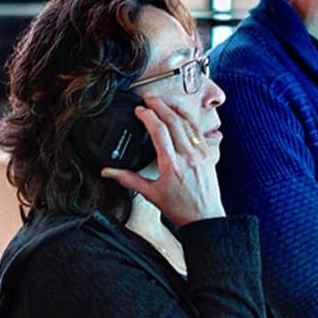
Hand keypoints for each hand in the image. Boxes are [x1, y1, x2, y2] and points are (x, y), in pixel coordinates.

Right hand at [100, 96, 223, 226]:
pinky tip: (180, 115)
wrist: (205, 219)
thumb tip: (109, 172)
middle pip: (173, 121)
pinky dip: (187, 119)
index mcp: (171, 165)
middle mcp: (187, 156)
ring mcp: (200, 153)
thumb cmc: (181, 209)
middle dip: (159, 105)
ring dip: (174, 109)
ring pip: (187, 123)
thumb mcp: (151, 194)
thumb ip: (129, 179)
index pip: (159, 131)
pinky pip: (197, 131)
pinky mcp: (208, 154)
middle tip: (148, 98)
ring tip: (162, 101)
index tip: (139, 110)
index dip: (148, 116)